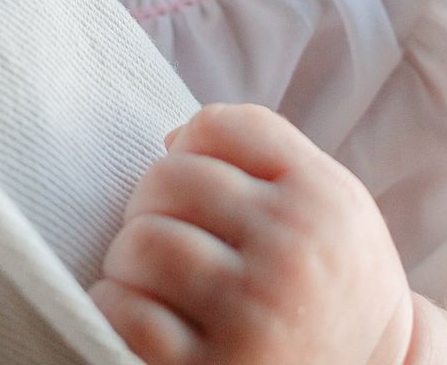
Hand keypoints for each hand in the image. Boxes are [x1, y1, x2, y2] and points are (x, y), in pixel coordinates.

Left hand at [89, 102, 416, 364]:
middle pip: (169, 178)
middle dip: (152, 205)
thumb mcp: (328, 212)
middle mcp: (292, 254)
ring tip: (155, 282)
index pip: (217, 126)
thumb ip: (265, 158)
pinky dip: (118, 310)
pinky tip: (143, 320)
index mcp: (322, 201)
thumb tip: (172, 139)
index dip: (191, 151)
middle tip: (169, 242)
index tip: (200, 193)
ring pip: (142, 242)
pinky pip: (127, 312)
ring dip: (130, 261)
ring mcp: (252, 314)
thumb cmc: (326, 287)